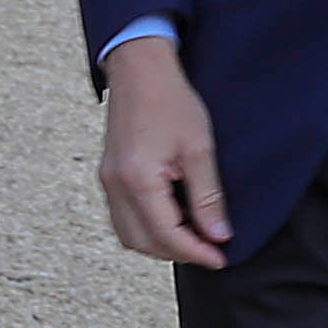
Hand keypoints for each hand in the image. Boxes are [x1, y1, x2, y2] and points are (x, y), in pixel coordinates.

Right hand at [97, 35, 229, 266]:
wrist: (139, 70)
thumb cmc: (169, 101)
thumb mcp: (198, 148)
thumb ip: (207, 196)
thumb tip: (217, 234)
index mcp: (138, 180)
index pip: (167, 235)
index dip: (196, 252)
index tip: (220, 258)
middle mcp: (116, 186)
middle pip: (143, 242)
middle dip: (177, 253)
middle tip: (210, 249)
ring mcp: (107, 181)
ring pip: (128, 235)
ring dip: (159, 244)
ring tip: (192, 237)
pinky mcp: (108, 175)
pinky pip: (122, 218)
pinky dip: (145, 229)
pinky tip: (170, 219)